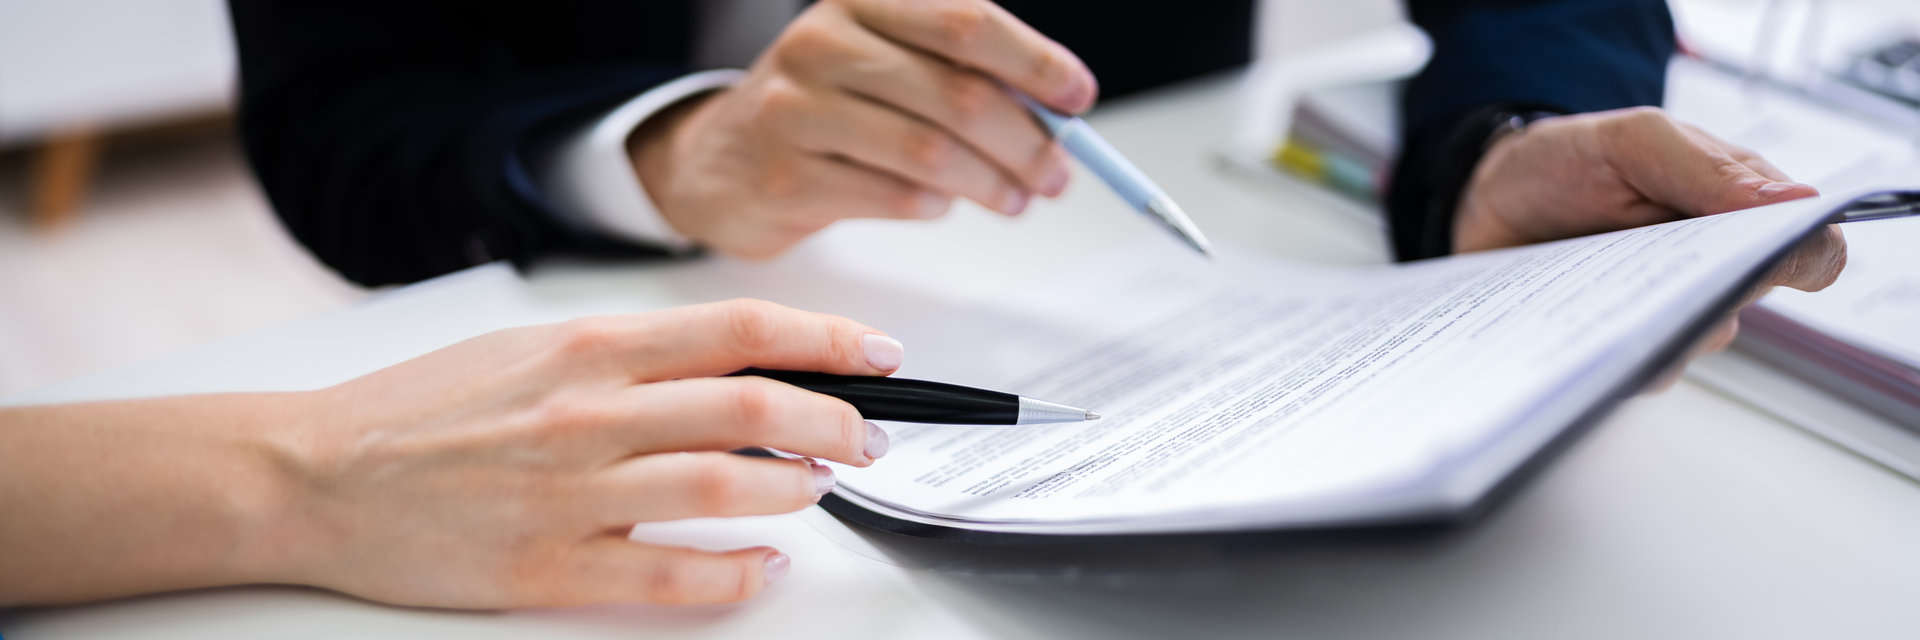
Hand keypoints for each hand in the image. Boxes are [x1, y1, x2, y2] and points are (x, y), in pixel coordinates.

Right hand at [274, 300, 901, 606]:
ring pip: (725, 487)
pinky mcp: (548, 567)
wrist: (312, 473)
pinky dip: (736, 572)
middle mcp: (588, 413)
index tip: (875, 354)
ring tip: (821, 490)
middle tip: (868, 438)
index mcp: (586, 347)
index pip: (739, 332)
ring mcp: (570, 493)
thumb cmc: (420, 409)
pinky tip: (762, 565)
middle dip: (835, 424)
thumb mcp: (530, 345)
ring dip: (797, 490)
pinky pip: (672, 575)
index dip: (826, 340)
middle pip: (752, 408)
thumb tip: (733, 360)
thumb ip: (628, 351)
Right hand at [629, 0, 1096, 257]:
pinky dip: (934, 207)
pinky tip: (943, 205)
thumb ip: (959, 73)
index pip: (966, 22)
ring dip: (990, 183)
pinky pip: (892, 197)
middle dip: (1025, 140)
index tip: (1078, 97)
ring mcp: (797, 109)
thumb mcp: (882, 62)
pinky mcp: (786, 176)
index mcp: (860, 2)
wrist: (719, 159)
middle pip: (957, 92)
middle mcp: (823, 44)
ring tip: (1015, 199)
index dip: (1035, 61)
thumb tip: (1055, 113)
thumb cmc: (825, 108)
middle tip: (1056, 174)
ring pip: (931, 152)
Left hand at [1454, 106, 1847, 385]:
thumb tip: (1795, 200)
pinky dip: (1610, 354)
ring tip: (1598, 292)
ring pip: (1693, 343)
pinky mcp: (1616, 339)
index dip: (1803, 257)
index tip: (1761, 257)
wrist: (1487, 195)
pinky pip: (1636, 370)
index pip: (1809, 248)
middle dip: (1711, 290)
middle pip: (1748, 301)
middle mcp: (1707, 264)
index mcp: (1734, 207)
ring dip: (1656, 324)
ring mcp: (1661, 305)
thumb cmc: (1568, 160)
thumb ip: (1707, 169)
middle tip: (1659, 272)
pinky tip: (1572, 325)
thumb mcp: (1633, 141)